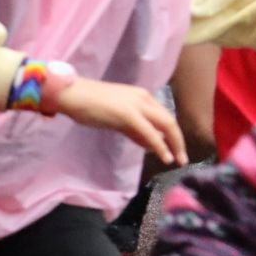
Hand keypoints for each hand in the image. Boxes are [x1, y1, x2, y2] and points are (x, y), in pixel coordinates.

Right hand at [53, 78, 187, 166]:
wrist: (72, 95)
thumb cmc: (90, 105)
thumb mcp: (118, 117)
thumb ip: (134, 129)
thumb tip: (150, 143)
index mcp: (141, 96)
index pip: (164, 116)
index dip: (172, 134)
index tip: (176, 149)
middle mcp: (143, 98)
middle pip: (169, 120)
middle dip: (178, 140)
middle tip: (183, 158)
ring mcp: (136, 105)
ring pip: (165, 124)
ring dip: (174, 144)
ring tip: (178, 160)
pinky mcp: (128, 114)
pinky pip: (150, 133)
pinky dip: (160, 146)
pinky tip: (165, 157)